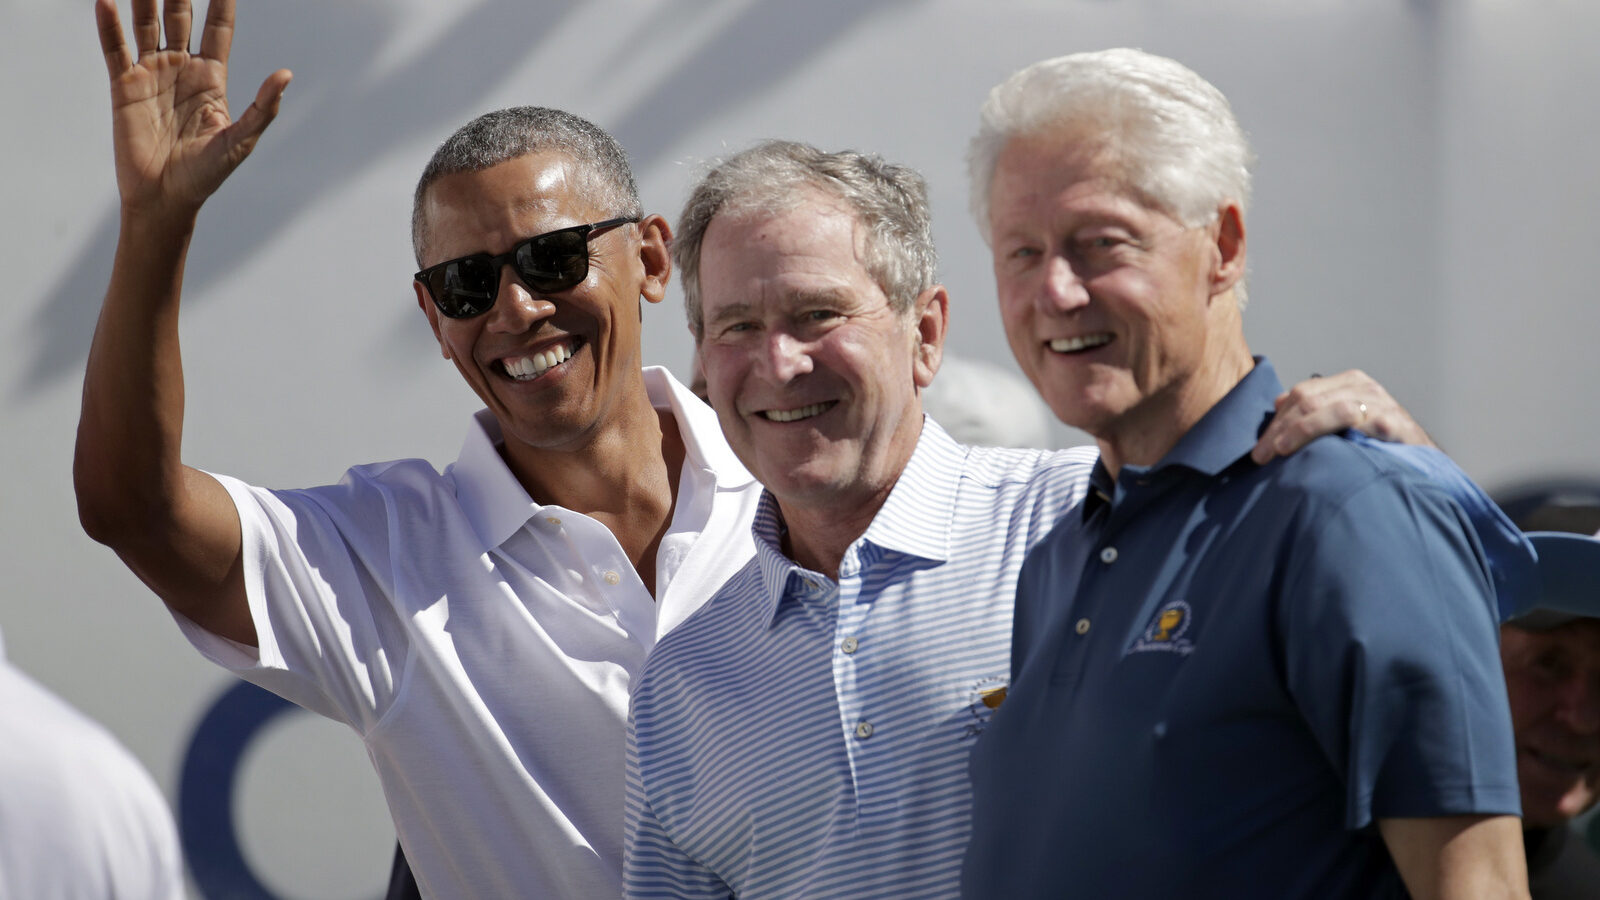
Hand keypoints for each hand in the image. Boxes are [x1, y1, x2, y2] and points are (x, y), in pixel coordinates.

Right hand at [96, 0, 290, 216]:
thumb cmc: (206, 175)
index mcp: (212, 78)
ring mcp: (152, 73)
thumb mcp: (240, 141)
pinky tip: (106, 2)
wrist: (165, 198)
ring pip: (147, 23)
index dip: (222, 2)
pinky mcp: (124, 85)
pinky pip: (115, 48)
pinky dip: (110, 24)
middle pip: (180, 16)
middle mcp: (182, 68)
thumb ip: (262, 107)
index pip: (218, 29)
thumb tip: (286, 74)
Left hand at [1252, 369, 1434, 463]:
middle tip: (1262, 455)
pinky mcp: (1392, 422)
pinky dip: (1334, 432)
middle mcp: (1362, 387)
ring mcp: (1379, 403)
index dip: (1276, 421)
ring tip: (1281, 451)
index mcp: (1347, 383)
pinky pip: (1358, 423)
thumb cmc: (1377, 442)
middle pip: (1309, 400)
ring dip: (1300, 431)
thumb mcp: (1343, 421)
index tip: (1259, 449)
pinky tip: (1319, 450)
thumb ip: (1315, 410)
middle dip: (1280, 429)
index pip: (1300, 394)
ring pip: (1329, 409)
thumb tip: (1278, 402)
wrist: (1422, 458)